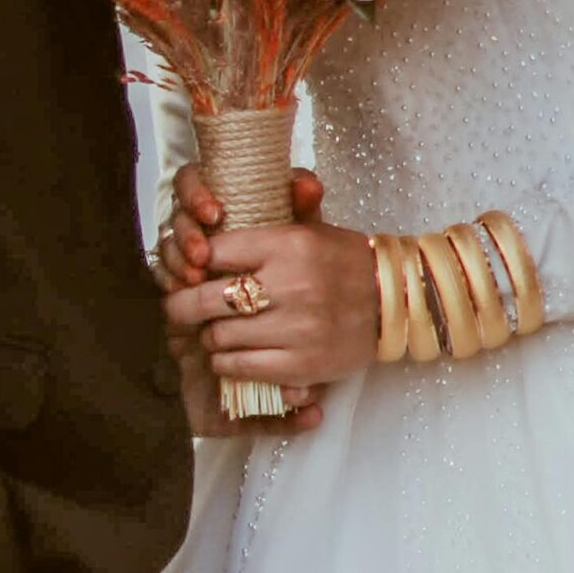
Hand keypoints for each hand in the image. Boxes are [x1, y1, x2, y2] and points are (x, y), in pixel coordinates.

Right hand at [157, 159, 323, 294]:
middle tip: (202, 254)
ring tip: (196, 278)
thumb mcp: (297, 220)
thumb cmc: (287, 241)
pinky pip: (163, 275)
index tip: (214, 213)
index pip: (189, 179)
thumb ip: (302, 201)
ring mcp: (182, 245)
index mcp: (214, 191)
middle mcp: (193, 216)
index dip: (194, 193)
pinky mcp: (178, 272)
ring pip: (166, 247)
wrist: (289, 278)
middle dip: (186, 237)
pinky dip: (172, 283)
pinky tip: (184, 292)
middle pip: (175, 217)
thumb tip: (308, 187)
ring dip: (178, 263)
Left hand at [161, 161, 329, 433]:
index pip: (215, 252)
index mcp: (290, 244)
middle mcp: (291, 285)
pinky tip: (228, 355)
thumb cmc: (345, 261)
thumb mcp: (313, 228)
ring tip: (210, 332)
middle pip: (206, 299)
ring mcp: (297, 328)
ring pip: (218, 337)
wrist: (395, 301)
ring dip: (207, 336)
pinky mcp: (302, 365)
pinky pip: (240, 366)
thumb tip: (226, 206)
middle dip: (182, 305)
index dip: (195, 263)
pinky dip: (225, 362)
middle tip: (178, 308)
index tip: (191, 271)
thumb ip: (266, 218)